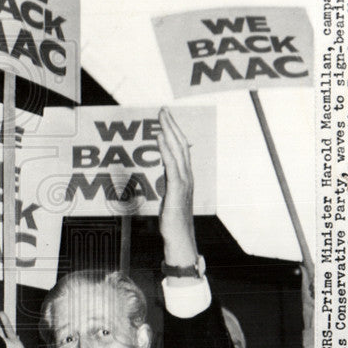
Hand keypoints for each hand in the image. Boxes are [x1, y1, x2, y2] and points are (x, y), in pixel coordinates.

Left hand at [155, 108, 197, 266]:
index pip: (181, 148)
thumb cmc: (173, 221)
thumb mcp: (170, 196)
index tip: (166, 117)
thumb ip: (168, 182)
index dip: (174, 131)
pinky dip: (166, 149)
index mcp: (186, 176)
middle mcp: (187, 175)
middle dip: (171, 125)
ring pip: (178, 150)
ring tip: (161, 117)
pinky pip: (172, 165)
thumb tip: (163, 171)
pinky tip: (159, 138)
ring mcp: (184, 182)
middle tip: (163, 109)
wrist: (180, 238)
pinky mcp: (178, 189)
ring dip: (169, 131)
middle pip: (181, 144)